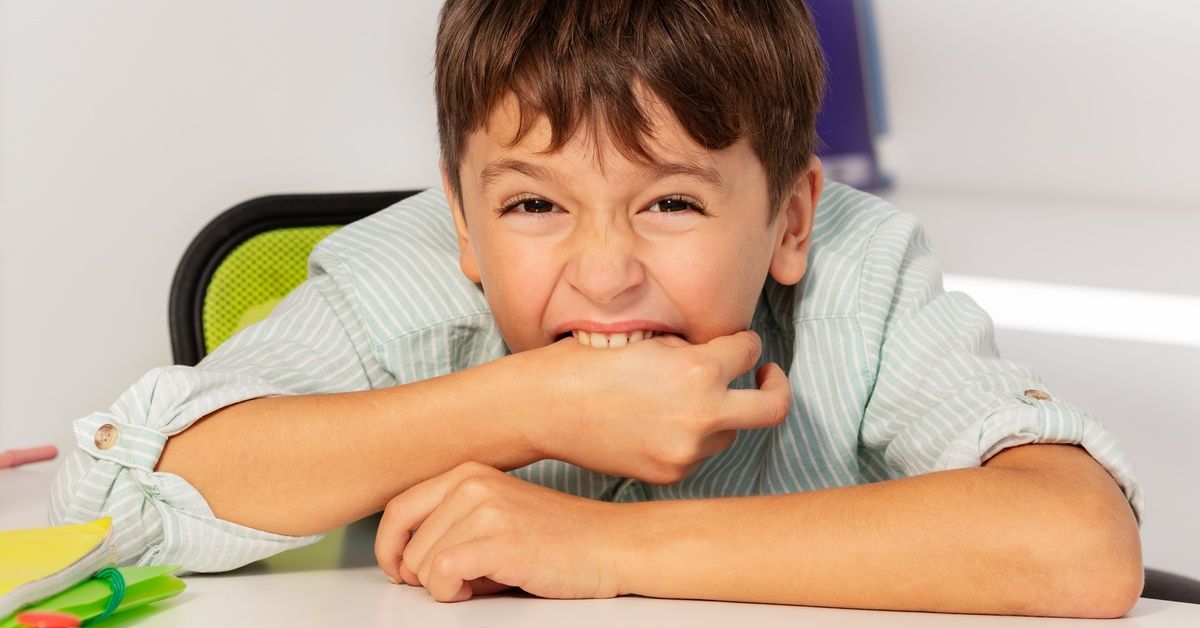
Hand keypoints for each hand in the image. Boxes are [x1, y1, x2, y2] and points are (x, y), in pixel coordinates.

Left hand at [374, 462, 624, 601]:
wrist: (611, 544)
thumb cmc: (560, 537)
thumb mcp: (498, 515)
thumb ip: (453, 525)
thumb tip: (409, 558)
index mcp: (468, 473)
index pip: (398, 508)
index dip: (389, 547)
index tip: (397, 569)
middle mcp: (472, 484)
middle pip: (408, 545)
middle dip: (425, 576)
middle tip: (460, 583)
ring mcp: (485, 509)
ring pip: (423, 565)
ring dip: (446, 587)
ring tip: (484, 581)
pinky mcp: (498, 540)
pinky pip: (442, 576)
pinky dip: (452, 594)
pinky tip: (481, 589)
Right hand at [517, 329, 790, 484]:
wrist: (544, 408)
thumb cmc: (587, 363)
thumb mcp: (647, 340)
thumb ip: (691, 350)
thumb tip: (719, 353)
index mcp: (698, 370)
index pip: (750, 349)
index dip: (743, 342)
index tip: (737, 344)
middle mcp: (702, 414)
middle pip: (774, 407)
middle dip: (776, 386)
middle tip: (767, 376)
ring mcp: (687, 450)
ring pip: (731, 433)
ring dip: (722, 414)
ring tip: (686, 400)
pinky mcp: (669, 473)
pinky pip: (698, 454)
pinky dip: (690, 438)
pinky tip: (659, 422)